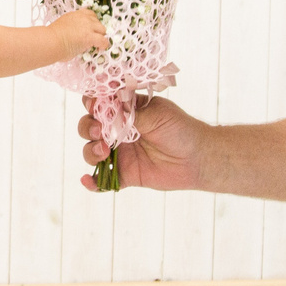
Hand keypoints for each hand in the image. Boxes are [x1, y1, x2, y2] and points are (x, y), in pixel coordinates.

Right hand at [53, 8, 108, 54]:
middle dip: (96, 29)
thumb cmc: (51, 38)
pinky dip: (103, 45)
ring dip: (100, 36)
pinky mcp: (90, 36)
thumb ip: (71, 29)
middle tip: (92, 38)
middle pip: (97, 21)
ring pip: (102, 30)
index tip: (89, 29)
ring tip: (95, 44)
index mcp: (74, 15)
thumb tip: (74, 39)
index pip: (89, 14)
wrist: (50, 42)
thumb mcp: (62, 27)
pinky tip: (99, 49)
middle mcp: (83, 18)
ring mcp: (88, 26)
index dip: (91, 22)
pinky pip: (103, 40)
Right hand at [77, 95, 203, 190]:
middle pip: (89, 127)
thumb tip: (110, 106)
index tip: (93, 106)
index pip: (99, 104)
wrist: (197, 158)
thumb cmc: (180, 130)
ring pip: (91, 151)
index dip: (91, 104)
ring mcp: (120, 153)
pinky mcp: (124, 174)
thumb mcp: (157, 114)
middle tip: (99, 132)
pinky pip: (102, 180)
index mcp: (125, 111)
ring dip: (90, 151)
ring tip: (104, 152)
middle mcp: (118, 131)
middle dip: (88, 128)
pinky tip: (88, 180)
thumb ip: (133, 113)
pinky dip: (92, 182)